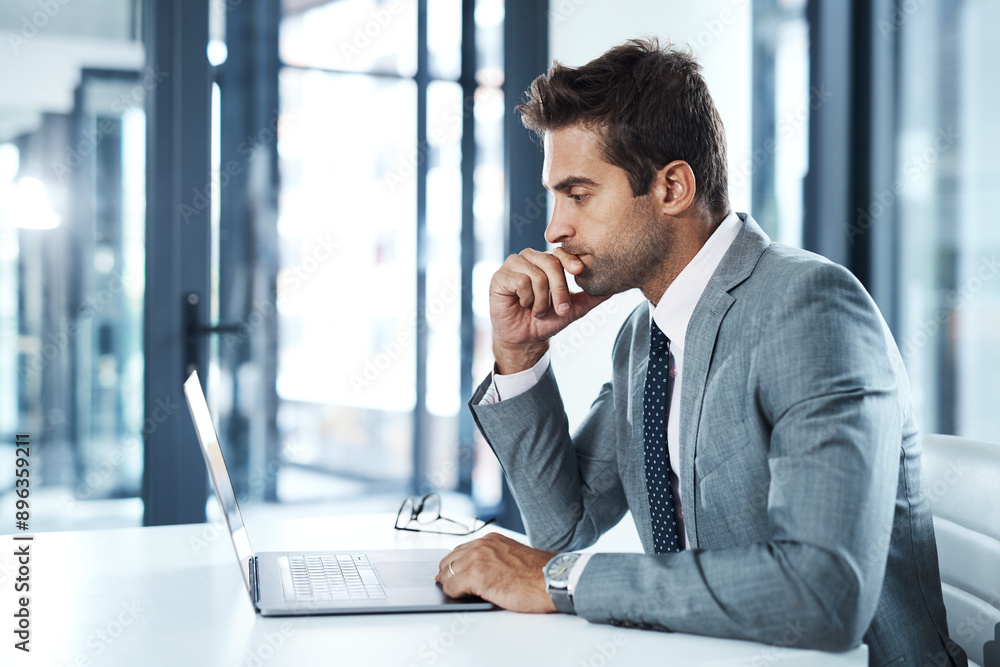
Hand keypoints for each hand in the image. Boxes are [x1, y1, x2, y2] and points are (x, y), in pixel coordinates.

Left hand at [435, 533, 557, 612]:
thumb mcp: (514, 557)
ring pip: (448, 572)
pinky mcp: (477, 576)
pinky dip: (452, 592)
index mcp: (492, 539)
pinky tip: (459, 596)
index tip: (450, 572)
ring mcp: (478, 559)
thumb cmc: (539, 574)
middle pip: (451, 559)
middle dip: (447, 572)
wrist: (552, 580)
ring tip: (452, 592)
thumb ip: (495, 558)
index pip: (462, 549)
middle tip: (446, 584)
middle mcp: (483, 545)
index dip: (454, 563)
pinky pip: (452, 586)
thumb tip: (483, 571)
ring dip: (449, 583)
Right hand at [490, 247, 609, 372]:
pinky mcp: (500, 276)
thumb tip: (614, 288)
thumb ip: (592, 297)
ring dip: (541, 299)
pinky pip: (520, 281)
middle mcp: (530, 258)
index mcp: (546, 260)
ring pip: (536, 274)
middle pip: (551, 263)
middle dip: (559, 290)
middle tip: (561, 310)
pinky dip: (526, 298)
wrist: (525, 338)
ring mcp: (513, 265)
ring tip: (537, 310)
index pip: (560, 253)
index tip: (579, 271)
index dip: (570, 260)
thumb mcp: (574, 309)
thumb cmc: (547, 320)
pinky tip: (522, 304)